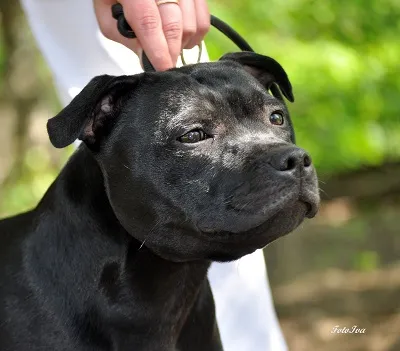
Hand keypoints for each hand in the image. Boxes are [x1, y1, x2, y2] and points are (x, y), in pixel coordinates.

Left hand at [93, 0, 209, 70]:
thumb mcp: (107, 13)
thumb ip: (124, 36)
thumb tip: (146, 58)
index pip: (148, 22)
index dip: (157, 50)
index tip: (162, 68)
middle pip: (174, 26)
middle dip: (170, 52)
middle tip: (163, 64)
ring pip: (191, 25)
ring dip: (181, 44)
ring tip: (168, 45)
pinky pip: (204, 22)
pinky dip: (194, 36)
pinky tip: (181, 37)